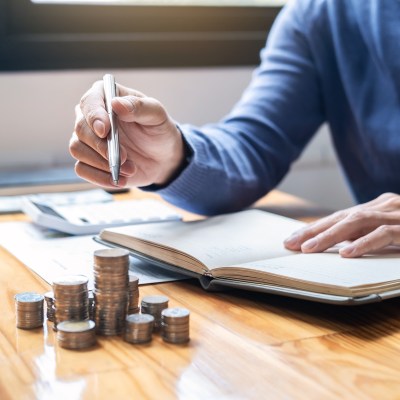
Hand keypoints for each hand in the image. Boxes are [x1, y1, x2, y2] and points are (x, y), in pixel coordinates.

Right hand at [69, 80, 184, 188]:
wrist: (161, 157)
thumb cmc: (158, 130)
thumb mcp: (156, 115)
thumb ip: (139, 107)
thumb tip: (117, 104)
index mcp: (105, 97)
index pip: (90, 102)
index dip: (94, 116)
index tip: (105, 130)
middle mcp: (90, 116)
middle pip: (80, 129)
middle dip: (102, 146)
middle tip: (125, 157)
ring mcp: (87, 139)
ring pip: (78, 149)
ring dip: (103, 163)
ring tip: (129, 169)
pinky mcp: (89, 160)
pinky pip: (82, 169)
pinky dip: (100, 177)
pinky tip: (119, 180)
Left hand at [284, 193, 399, 256]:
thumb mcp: (392, 231)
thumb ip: (368, 233)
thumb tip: (341, 245)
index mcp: (378, 207)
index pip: (341, 217)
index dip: (316, 228)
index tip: (294, 238)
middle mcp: (385, 206)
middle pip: (342, 217)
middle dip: (314, 231)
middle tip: (290, 244)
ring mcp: (397, 215)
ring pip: (357, 222)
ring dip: (329, 236)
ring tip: (307, 249)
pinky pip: (383, 234)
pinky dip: (363, 243)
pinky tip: (346, 253)